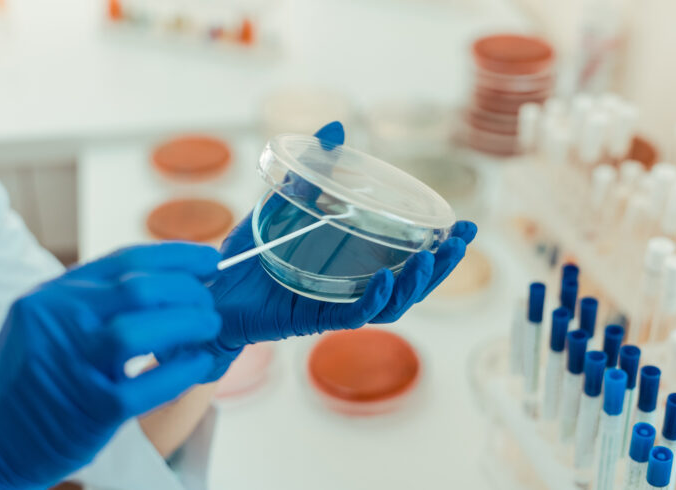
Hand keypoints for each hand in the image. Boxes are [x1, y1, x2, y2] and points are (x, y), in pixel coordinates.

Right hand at [0, 243, 222, 488]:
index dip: (178, 256)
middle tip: (209, 304)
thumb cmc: (33, 377)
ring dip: (188, 324)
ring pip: (141, 330)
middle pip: (141, 289)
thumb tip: (171, 283)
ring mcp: (72, 364)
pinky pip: (146, 385)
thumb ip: (100, 301)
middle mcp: (60, 321)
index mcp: (56, 295)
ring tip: (209, 328)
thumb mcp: (52, 322)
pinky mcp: (88, 408)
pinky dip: (182, 372)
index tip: (210, 260)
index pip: (127, 260)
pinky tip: (200, 364)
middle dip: (189, 292)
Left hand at [208, 122, 476, 350]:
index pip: (405, 253)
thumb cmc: (250, 248)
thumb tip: (336, 126)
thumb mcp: (283, 201)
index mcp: (353, 259)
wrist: (212, 287)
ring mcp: (338, 301)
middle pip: (410, 280)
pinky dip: (375, 298)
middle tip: (461, 240)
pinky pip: (356, 312)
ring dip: (418, 281)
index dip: (438, 243)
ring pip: (393, 301)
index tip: (463, 225)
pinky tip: (386, 278)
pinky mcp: (317, 318)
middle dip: (441, 263)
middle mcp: (352, 283)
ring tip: (431, 257)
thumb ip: (311, 170)